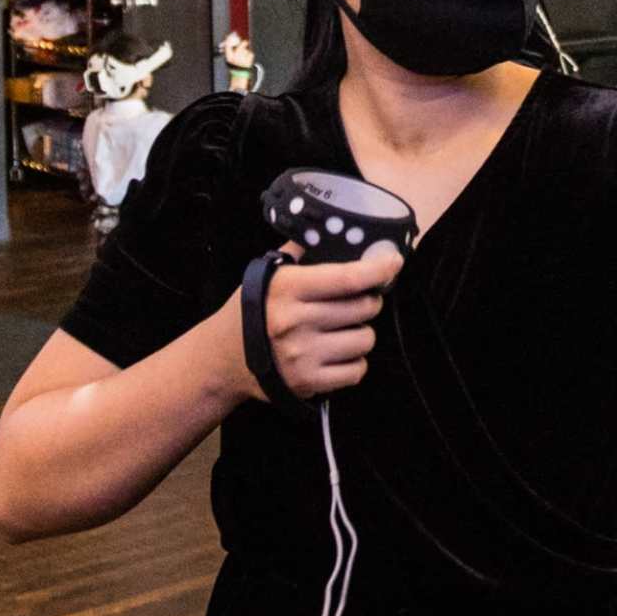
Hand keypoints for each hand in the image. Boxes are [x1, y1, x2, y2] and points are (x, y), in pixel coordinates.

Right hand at [260, 244, 402, 399]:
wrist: (222, 358)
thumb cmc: (251, 309)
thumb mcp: (269, 274)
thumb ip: (302, 252)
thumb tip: (339, 232)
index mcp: (288, 289)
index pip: (348, 277)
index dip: (378, 268)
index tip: (394, 261)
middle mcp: (296, 322)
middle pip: (364, 307)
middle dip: (368, 301)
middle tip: (357, 301)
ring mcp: (303, 355)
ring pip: (366, 339)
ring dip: (361, 332)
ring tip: (342, 330)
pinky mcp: (308, 383)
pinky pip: (357, 370)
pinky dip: (354, 362)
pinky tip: (337, 353)